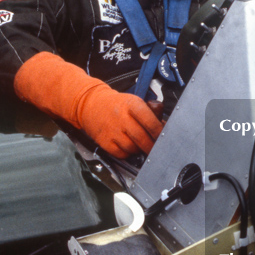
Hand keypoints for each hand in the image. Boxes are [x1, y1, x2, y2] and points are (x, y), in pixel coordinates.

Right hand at [14, 51, 162, 159]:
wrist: (90, 104)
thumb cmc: (116, 104)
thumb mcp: (134, 101)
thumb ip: (149, 112)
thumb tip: (164, 126)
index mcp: (132, 105)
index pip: (150, 121)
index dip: (160, 132)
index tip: (164, 137)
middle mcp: (122, 118)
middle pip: (143, 138)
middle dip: (152, 146)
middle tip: (156, 147)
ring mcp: (112, 131)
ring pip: (133, 148)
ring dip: (139, 149)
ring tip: (140, 144)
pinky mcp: (105, 141)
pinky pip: (121, 154)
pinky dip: (127, 153)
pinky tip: (128, 146)